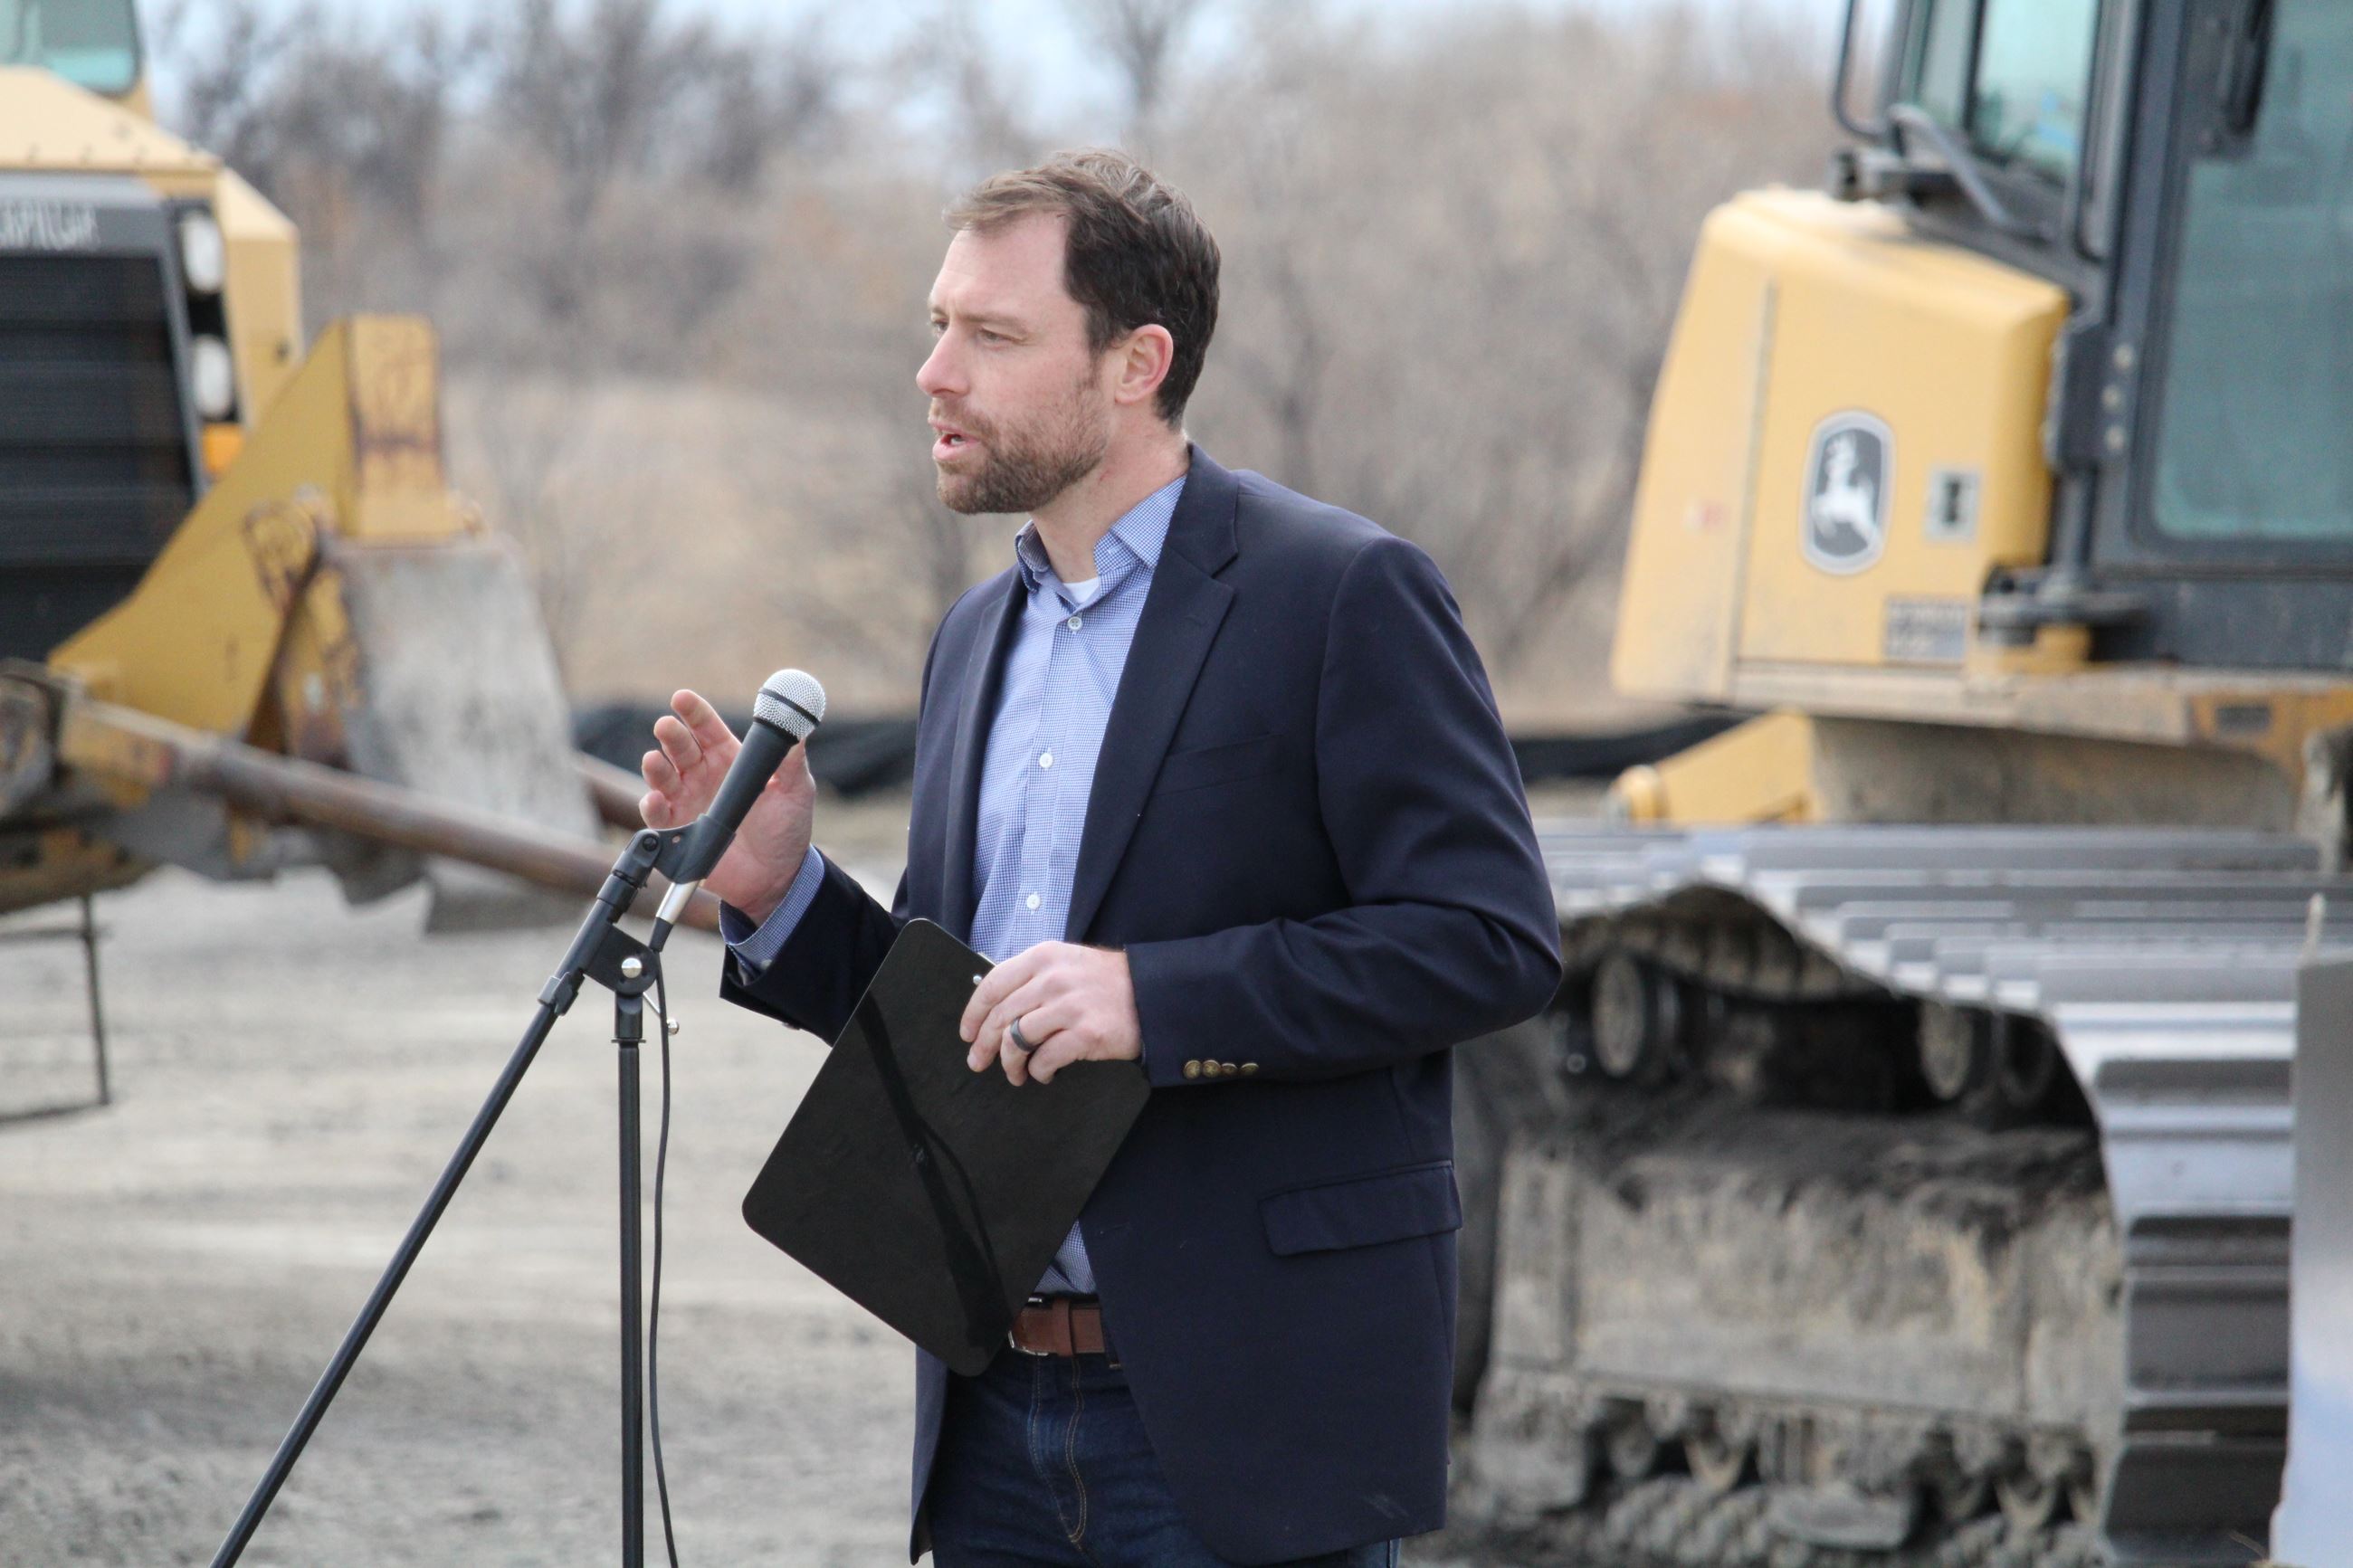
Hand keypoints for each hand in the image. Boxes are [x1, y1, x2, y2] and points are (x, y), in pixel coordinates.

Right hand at [638, 689, 815, 919]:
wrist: (778, 876)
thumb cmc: (786, 828)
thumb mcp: (795, 790)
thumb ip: (791, 760)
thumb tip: (794, 727)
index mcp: (728, 758)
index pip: (706, 727)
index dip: (693, 712)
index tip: (681, 698)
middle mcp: (702, 775)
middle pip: (680, 747)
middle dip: (671, 734)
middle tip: (666, 725)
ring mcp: (686, 801)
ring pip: (662, 776)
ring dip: (655, 767)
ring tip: (654, 760)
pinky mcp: (677, 832)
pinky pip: (657, 815)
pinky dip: (651, 806)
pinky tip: (654, 799)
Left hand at [960, 942, 1141, 1085]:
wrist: (1152, 995)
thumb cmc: (1107, 983)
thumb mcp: (1067, 964)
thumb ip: (1033, 978)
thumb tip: (996, 1009)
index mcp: (1043, 957)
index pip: (993, 984)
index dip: (974, 1013)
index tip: (967, 1032)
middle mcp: (1052, 979)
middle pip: (1001, 1016)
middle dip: (984, 1045)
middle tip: (978, 1061)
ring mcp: (1069, 1006)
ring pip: (1017, 1041)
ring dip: (1010, 1064)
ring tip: (1015, 1073)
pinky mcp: (1085, 1034)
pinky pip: (1045, 1059)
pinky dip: (1038, 1071)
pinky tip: (1043, 1073)